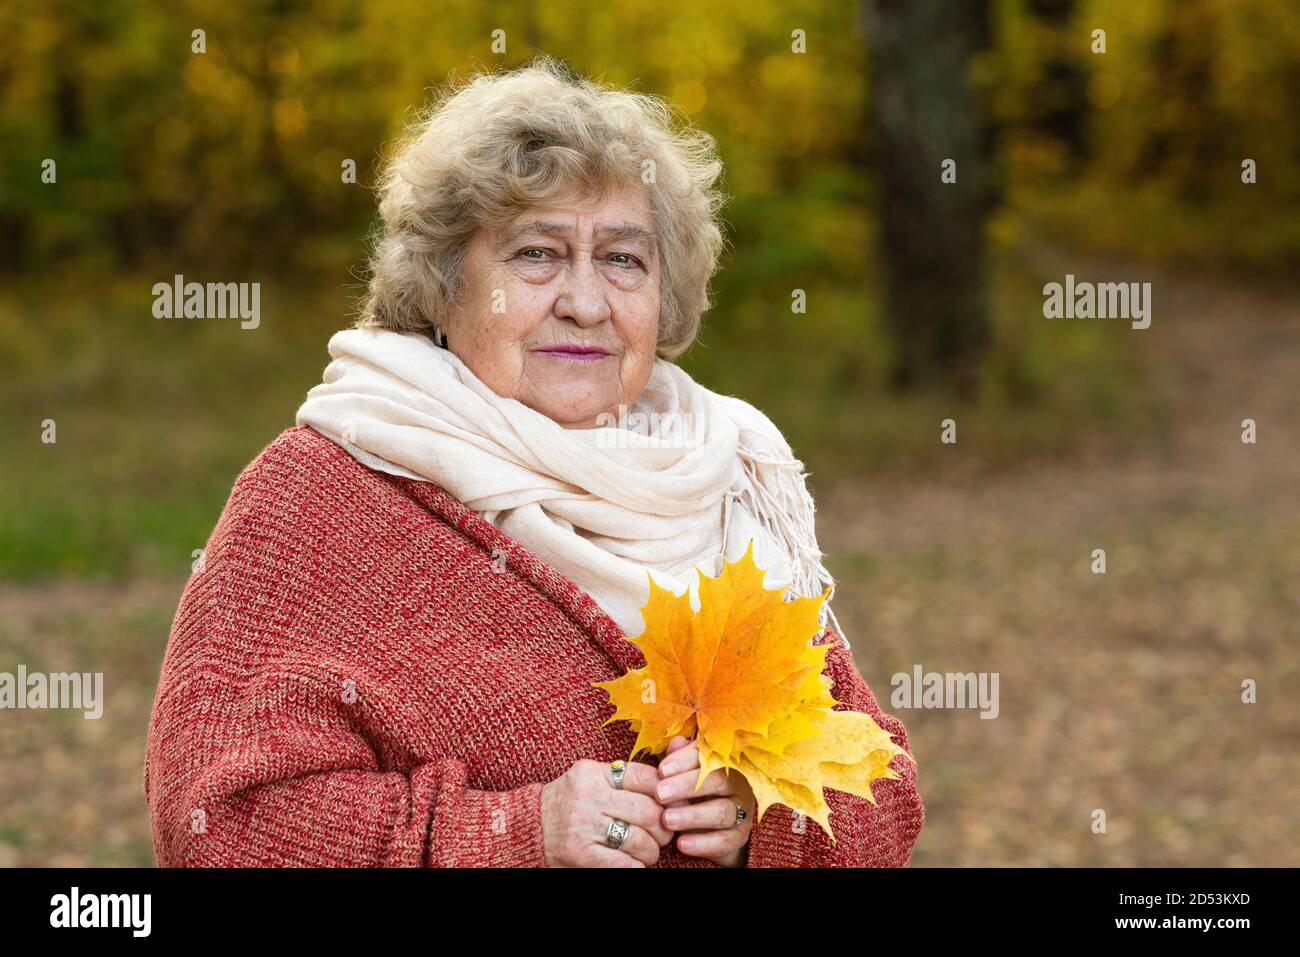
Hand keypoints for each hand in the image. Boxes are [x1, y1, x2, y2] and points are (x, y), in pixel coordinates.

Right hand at [540, 759, 674, 866]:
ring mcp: (583, 826)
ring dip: (652, 851)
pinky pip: (623, 863)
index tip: (670, 804)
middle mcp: (589, 796)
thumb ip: (624, 777)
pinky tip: (636, 863)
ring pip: (639, 840)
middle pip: (648, 810)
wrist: (529, 826)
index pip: (644, 776)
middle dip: (664, 827)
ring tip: (648, 851)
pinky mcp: (580, 853)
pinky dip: (636, 866)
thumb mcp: (592, 777)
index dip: (666, 792)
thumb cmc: (570, 801)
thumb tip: (669, 783)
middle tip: (663, 833)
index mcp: (594, 772)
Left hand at [655, 735, 756, 866]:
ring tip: (667, 820)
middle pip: (717, 781)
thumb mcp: (686, 773)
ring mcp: (742, 810)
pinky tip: (681, 843)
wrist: (716, 828)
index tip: (662, 770)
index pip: (708, 755)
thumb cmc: (696, 792)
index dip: (684, 760)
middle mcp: (738, 784)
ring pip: (721, 811)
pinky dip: (702, 843)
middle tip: (660, 794)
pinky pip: (724, 840)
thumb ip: (680, 759)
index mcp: (724, 762)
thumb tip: (676, 741)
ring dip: (692, 816)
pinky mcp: (740, 836)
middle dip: (686, 786)